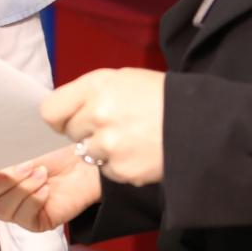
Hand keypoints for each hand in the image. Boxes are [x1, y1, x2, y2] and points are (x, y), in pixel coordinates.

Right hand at [0, 145, 100, 232]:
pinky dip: (34, 200)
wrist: (86, 154)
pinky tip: (47, 187)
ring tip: (42, 172)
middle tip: (25, 165)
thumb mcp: (21, 140)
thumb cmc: (53, 144)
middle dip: (1, 181)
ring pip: (1, 210)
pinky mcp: (35, 221)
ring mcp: (16, 209)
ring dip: (22, 189)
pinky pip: (24, 218)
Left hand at [43, 69, 164, 185]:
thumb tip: (66, 111)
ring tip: (130, 138)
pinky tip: (140, 152)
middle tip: (114, 125)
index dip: (61, 116)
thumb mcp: (124, 79)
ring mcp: (108, 146)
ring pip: (88, 154)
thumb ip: (91, 93)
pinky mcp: (121, 170)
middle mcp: (98, 115)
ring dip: (103, 150)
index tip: (71, 117)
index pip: (51, 110)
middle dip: (87, 131)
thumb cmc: (162, 96)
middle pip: (70, 133)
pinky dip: (120, 165)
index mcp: (96, 86)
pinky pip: (107, 171)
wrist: (201, 122)